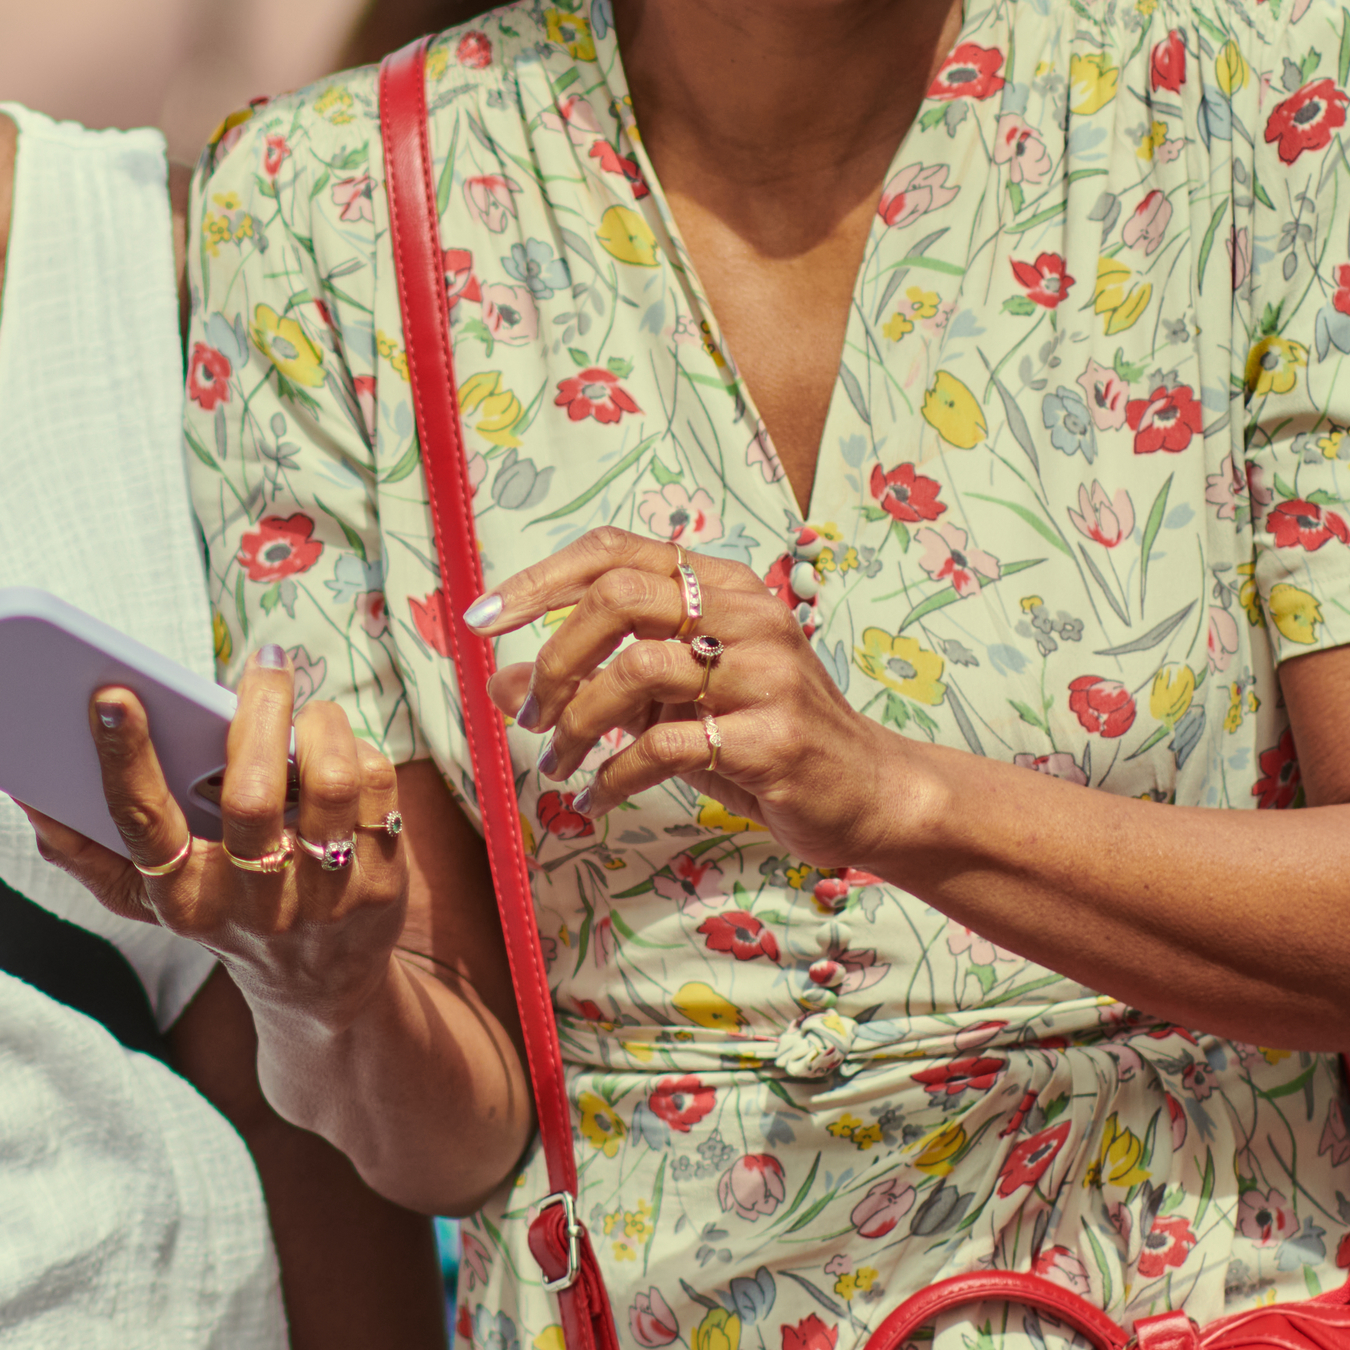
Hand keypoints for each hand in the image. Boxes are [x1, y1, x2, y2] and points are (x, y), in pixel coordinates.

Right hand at [28, 651, 410, 1035]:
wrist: (317, 988)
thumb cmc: (219, 913)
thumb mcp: (147, 899)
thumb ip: (83, 851)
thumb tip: (28, 796)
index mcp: (179, 898)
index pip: (142, 823)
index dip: (123, 758)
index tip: (113, 695)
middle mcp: (250, 906)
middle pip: (249, 796)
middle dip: (257, 712)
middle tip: (265, 663)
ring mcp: (322, 899)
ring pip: (328, 782)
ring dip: (320, 723)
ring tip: (306, 708)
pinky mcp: (379, 885)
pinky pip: (376, 788)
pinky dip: (359, 749)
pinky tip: (338, 750)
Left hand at [472, 527, 906, 866]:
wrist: (866, 790)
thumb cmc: (760, 735)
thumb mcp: (672, 700)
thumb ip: (596, 681)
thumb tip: (500, 683)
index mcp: (721, 585)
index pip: (616, 550)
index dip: (540, 579)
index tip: (483, 619)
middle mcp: (746, 613)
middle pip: (617, 597)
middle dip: (554, 656)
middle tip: (529, 714)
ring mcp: (764, 673)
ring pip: (636, 670)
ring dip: (578, 723)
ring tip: (558, 763)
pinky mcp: (771, 738)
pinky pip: (665, 746)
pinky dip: (614, 776)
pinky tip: (596, 799)